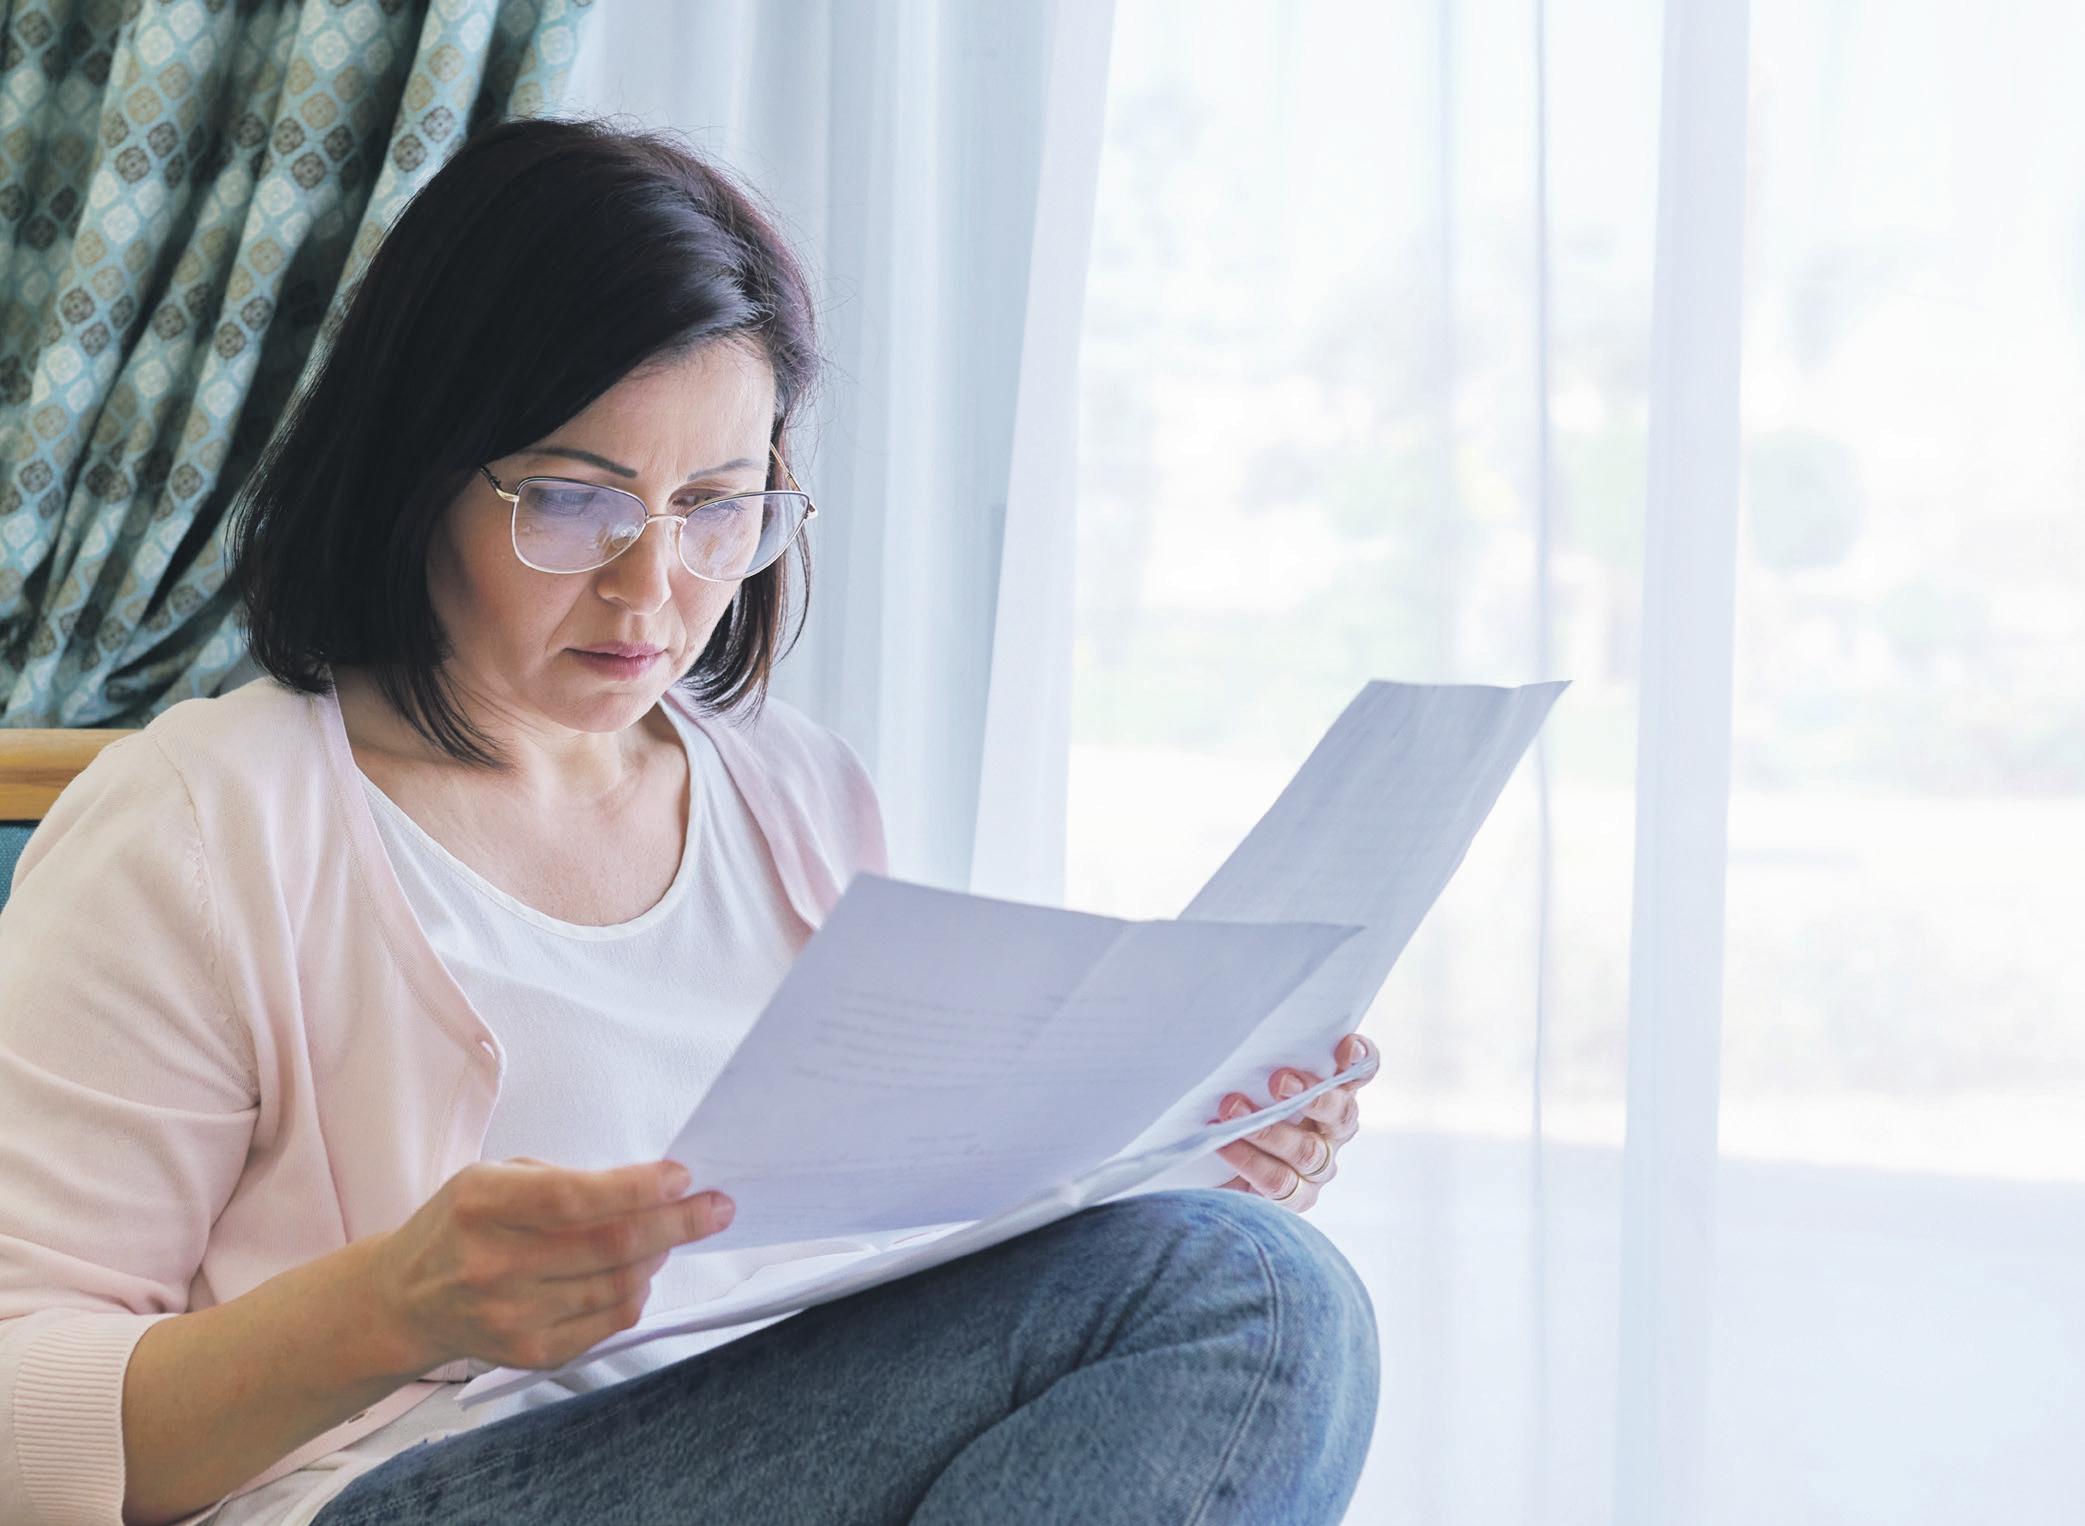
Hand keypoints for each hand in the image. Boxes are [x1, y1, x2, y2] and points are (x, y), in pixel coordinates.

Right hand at [370, 1156, 733, 1372]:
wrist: (406, 1299)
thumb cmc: (462, 1225)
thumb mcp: (496, 1176)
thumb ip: (566, 1180)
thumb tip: (651, 1188)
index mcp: (482, 1204)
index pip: (574, 1198)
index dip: (637, 1188)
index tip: (682, 1177)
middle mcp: (492, 1264)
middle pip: (608, 1246)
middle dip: (677, 1224)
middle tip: (717, 1207)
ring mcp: (510, 1316)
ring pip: (617, 1286)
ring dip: (660, 1256)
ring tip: (673, 1234)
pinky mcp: (529, 1353)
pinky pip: (608, 1322)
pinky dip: (636, 1292)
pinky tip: (640, 1271)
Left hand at [1210, 1033, 1373, 1213]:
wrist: (1207, 1161)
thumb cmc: (1237, 1102)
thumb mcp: (1251, 1075)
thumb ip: (1264, 1059)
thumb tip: (1249, 1033)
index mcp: (1334, 1090)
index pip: (1361, 1070)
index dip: (1361, 1058)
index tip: (1347, 1048)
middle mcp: (1334, 1129)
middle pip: (1341, 1113)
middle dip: (1311, 1096)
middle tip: (1278, 1081)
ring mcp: (1320, 1166)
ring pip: (1309, 1151)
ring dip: (1269, 1130)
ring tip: (1233, 1110)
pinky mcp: (1297, 1197)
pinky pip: (1280, 1182)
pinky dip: (1250, 1161)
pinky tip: (1226, 1145)